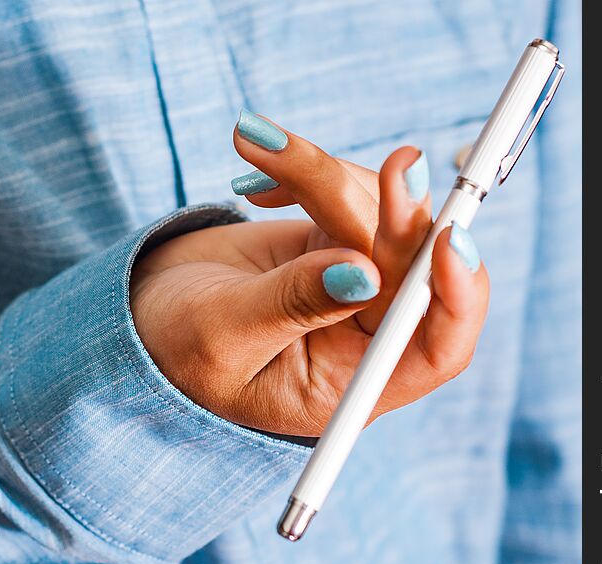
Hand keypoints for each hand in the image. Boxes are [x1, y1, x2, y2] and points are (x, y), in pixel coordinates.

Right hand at [130, 113, 488, 436]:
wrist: (144, 317)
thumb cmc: (175, 349)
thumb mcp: (224, 334)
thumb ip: (294, 304)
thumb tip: (365, 272)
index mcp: (351, 382)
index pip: (436, 347)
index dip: (457, 295)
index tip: (448, 241)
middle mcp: (365, 332)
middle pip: (412, 263)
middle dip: (396, 208)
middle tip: (399, 162)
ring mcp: (355, 279)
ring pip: (380, 210)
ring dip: (323, 172)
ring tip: (255, 143)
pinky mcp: (334, 237)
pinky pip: (348, 189)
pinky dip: (306, 170)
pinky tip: (256, 183)